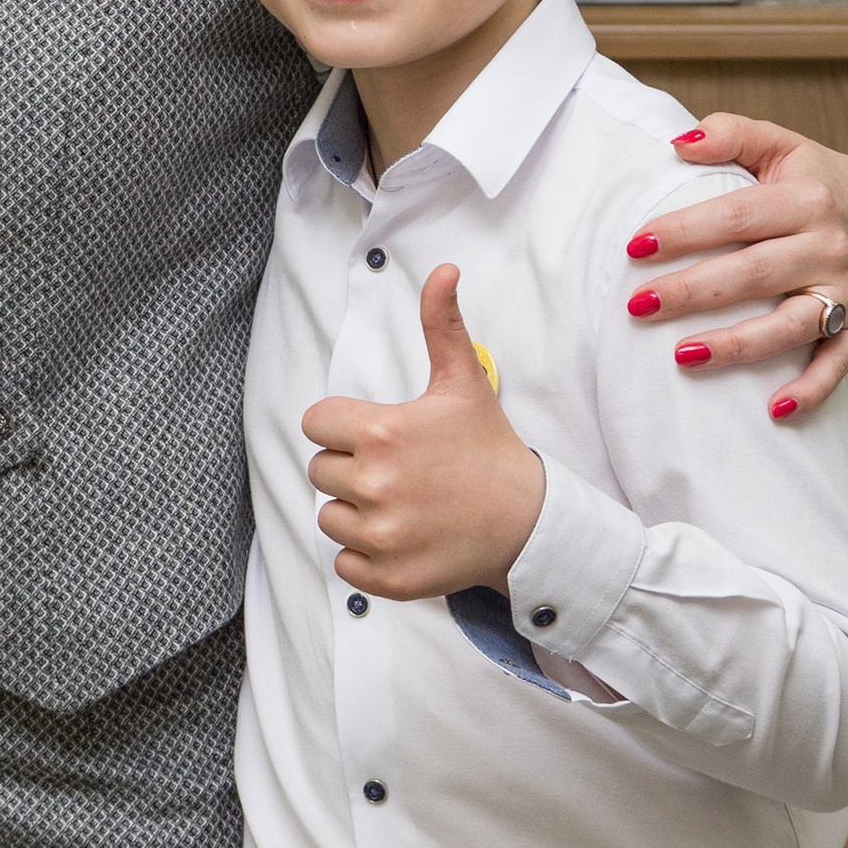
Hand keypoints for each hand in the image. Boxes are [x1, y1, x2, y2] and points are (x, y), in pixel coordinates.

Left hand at [302, 269, 547, 602]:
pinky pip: (343, 564)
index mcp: (382, 433)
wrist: (530, 524)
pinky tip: (402, 537)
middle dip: (352, 467)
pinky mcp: (387, 578)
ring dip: (355, 511)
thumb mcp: (464, 382)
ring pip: (329, 516)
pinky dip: (364, 556)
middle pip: (321, 469)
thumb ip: (442, 324)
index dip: (344, 426)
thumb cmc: (490, 449)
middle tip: (398, 470)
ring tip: (402, 503)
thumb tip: (444, 269)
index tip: (378, 434)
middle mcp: (375, 486)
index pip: (316, 423)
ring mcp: (381, 536)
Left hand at [621, 117, 847, 418]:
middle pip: (754, 274)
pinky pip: (837, 363)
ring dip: (738, 345)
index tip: (634, 247)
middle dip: (693, 291)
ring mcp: (845, 290)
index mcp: (807, 197)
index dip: (684, 231)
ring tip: (683, 356)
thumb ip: (730, 135)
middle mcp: (830, 246)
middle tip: (638, 306)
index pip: (736, 216)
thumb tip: (678, 143)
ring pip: (791, 326)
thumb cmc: (804, 176)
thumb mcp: (776, 143)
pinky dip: (812, 390)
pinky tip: (773, 410)